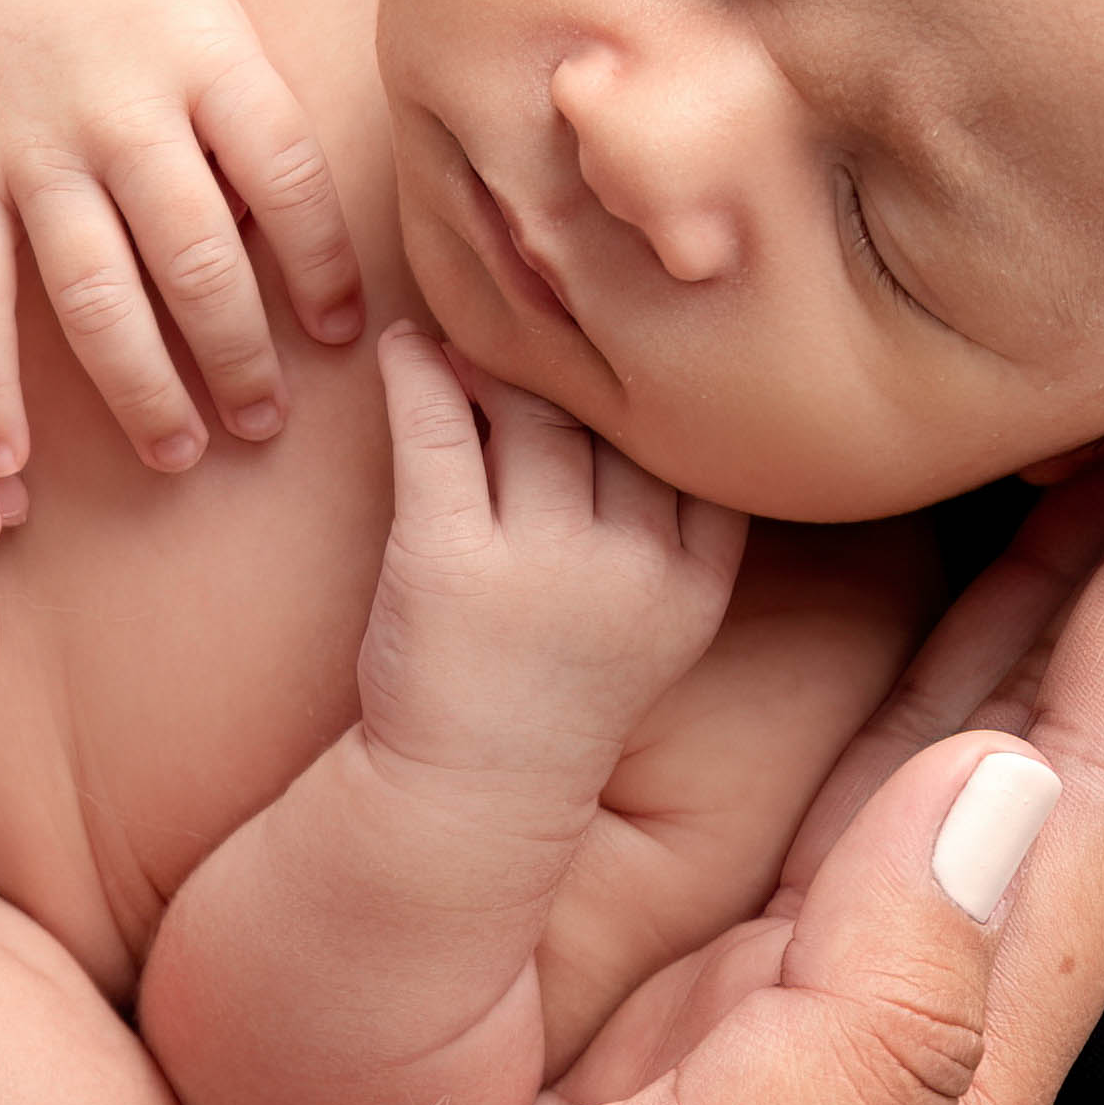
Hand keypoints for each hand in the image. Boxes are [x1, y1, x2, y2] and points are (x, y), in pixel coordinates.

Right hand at [0, 0, 361, 478]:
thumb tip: (302, 265)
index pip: (289, 180)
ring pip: (93, 294)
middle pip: (197, 258)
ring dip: (139, 387)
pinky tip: (8, 458)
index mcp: (207, 60)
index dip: (322, 267)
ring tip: (178, 453)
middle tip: (263, 425)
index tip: (340, 337)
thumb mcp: (213, 24)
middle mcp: (122, 107)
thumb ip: (253, 130)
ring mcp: (33, 148)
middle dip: (237, 357)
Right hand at [152, 390, 1103, 1104]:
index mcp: (922, 1101)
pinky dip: (873, 666)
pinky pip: (810, 801)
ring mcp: (778, 1056)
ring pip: (957, 759)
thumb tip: (1005, 790)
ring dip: (1049, 585)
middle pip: (1071, 749)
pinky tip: (864, 600)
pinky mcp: (661, 1052)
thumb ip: (844, 1049)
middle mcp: (886, 1059)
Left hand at [356, 315, 746, 789]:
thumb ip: (664, 517)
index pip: (698, 441)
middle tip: (537, 304)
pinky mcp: (446, 561)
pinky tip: (405, 345)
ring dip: (496, 351)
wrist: (466, 800)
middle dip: (578, 352)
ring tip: (470, 326)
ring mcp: (540, 564)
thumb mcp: (651, 616)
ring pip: (532, 405)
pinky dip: (417, 370)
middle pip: (616, 413)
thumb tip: (633, 372)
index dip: (661, 380)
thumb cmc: (551, 691)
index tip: (630, 333)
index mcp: (692, 583)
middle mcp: (629, 568)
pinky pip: (435, 427)